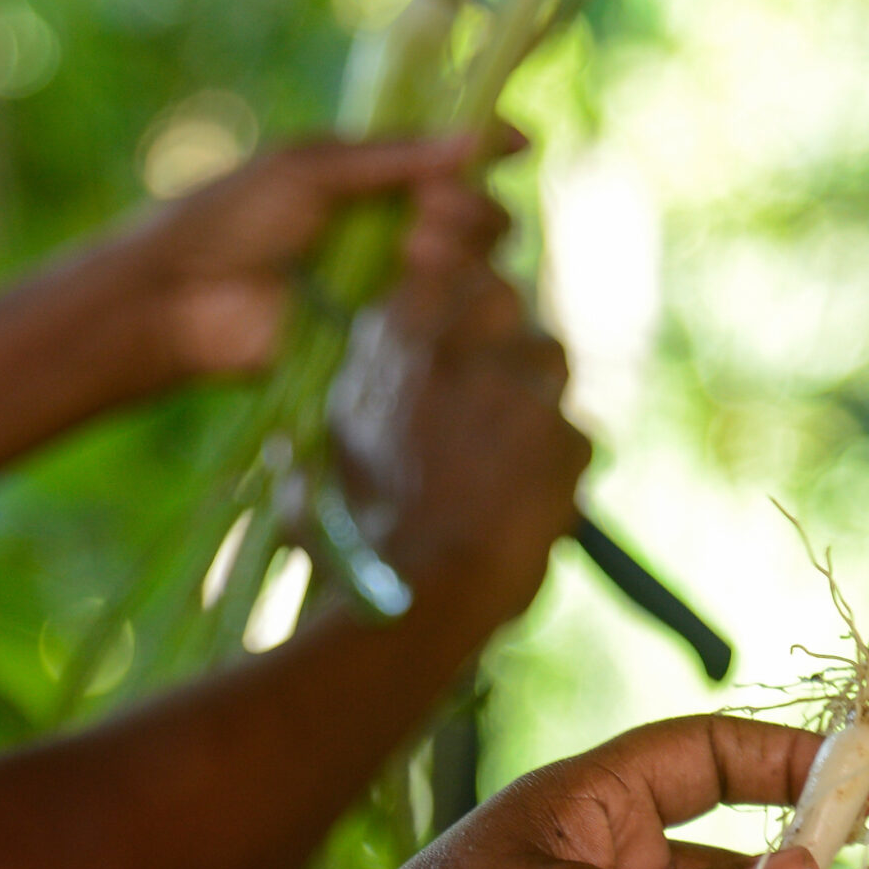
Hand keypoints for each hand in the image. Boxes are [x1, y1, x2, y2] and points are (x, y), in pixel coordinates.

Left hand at [115, 137, 510, 379]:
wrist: (182, 300)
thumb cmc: (230, 219)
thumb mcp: (310, 170)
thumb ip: (393, 159)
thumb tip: (477, 138)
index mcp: (370, 176)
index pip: (451, 161)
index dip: (485, 150)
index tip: (514, 144)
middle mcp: (389, 230)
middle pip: (475, 216)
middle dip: (470, 207)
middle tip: (430, 213)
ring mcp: (386, 287)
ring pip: (469, 268)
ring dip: (459, 248)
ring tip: (416, 250)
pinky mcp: (377, 340)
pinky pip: (435, 320)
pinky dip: (441, 297)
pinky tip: (415, 283)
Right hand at [328, 258, 588, 628]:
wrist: (418, 601)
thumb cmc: (355, 550)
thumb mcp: (313, 481)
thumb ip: (320, 451)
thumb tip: (292, 456)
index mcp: (388, 350)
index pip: (444, 266)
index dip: (461, 277)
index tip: (465, 311)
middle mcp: (452, 350)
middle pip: (505, 296)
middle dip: (505, 334)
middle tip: (496, 388)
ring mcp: (511, 387)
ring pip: (550, 356)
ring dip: (539, 397)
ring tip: (517, 453)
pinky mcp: (560, 433)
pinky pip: (575, 435)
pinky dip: (561, 466)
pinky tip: (535, 502)